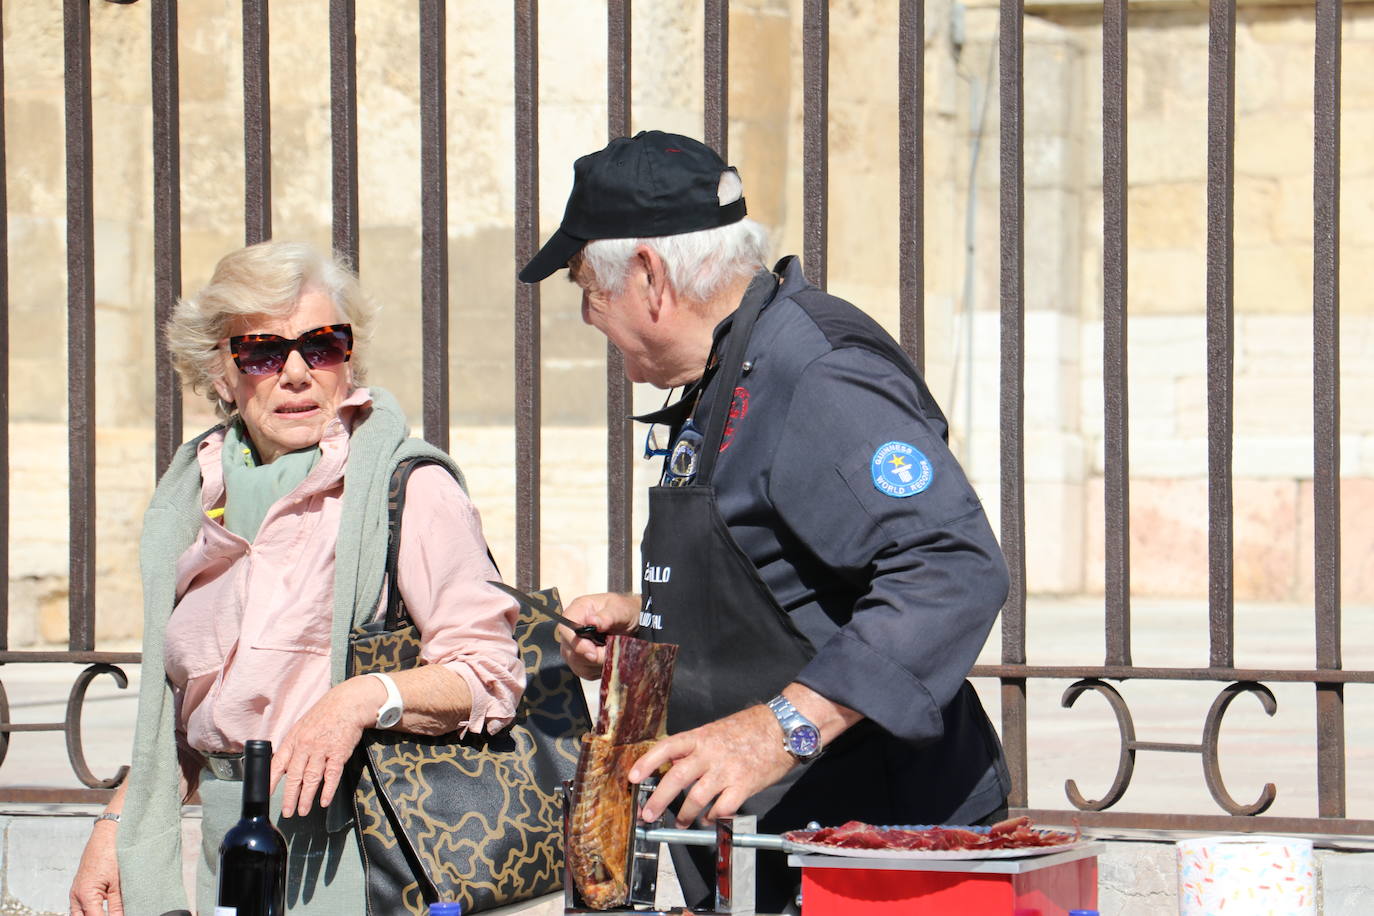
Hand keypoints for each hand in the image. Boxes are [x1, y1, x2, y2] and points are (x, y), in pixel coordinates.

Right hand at [69, 819, 122, 914]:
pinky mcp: (79, 887)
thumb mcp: (119, 883)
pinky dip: (89, 910)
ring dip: (92, 914)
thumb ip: (118, 905)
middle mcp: (76, 895)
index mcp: (86, 895)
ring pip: (79, 914)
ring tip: (107, 910)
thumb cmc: (111, 853)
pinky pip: (80, 906)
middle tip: (113, 914)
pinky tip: (101, 910)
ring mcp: (76, 891)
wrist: (106, 835)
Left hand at [271, 677, 378, 817]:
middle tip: (287, 812)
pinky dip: (328, 790)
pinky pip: (332, 775)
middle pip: (294, 776)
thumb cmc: (323, 716)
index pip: (277, 764)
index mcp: (293, 740)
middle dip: (289, 796)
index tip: (266, 796)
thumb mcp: (301, 727)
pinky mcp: (339, 753)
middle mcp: (305, 746)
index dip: (271, 781)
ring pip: (311, 778)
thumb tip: (282, 765)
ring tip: (303, 811)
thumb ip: (293, 746)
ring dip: (306, 797)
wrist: (346, 704)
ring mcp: (322, 750)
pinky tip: (324, 801)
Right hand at [557, 592, 640, 679]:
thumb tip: (592, 622)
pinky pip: (584, 671)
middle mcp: (573, 627)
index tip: (593, 651)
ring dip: (596, 663)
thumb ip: (607, 616)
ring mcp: (574, 644)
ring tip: (611, 652)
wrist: (635, 621)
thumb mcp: (621, 610)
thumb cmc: (626, 611)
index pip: (565, 628)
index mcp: (579, 610)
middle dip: (591, 656)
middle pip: (569, 649)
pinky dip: (597, 669)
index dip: (576, 643)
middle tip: (609, 651)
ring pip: (576, 663)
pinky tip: (607, 658)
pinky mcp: (580, 658)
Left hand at [627, 704, 795, 826]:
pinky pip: (722, 808)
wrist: (784, 728)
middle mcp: (710, 753)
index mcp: (701, 736)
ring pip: (697, 798)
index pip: (667, 748)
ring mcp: (727, 770)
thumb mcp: (716, 730)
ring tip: (681, 823)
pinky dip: (713, 818)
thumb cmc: (750, 728)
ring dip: (685, 815)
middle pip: (676, 778)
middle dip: (658, 800)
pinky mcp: (744, 785)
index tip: (633, 778)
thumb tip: (672, 766)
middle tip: (647, 814)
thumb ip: (696, 748)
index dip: (647, 763)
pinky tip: (709, 820)